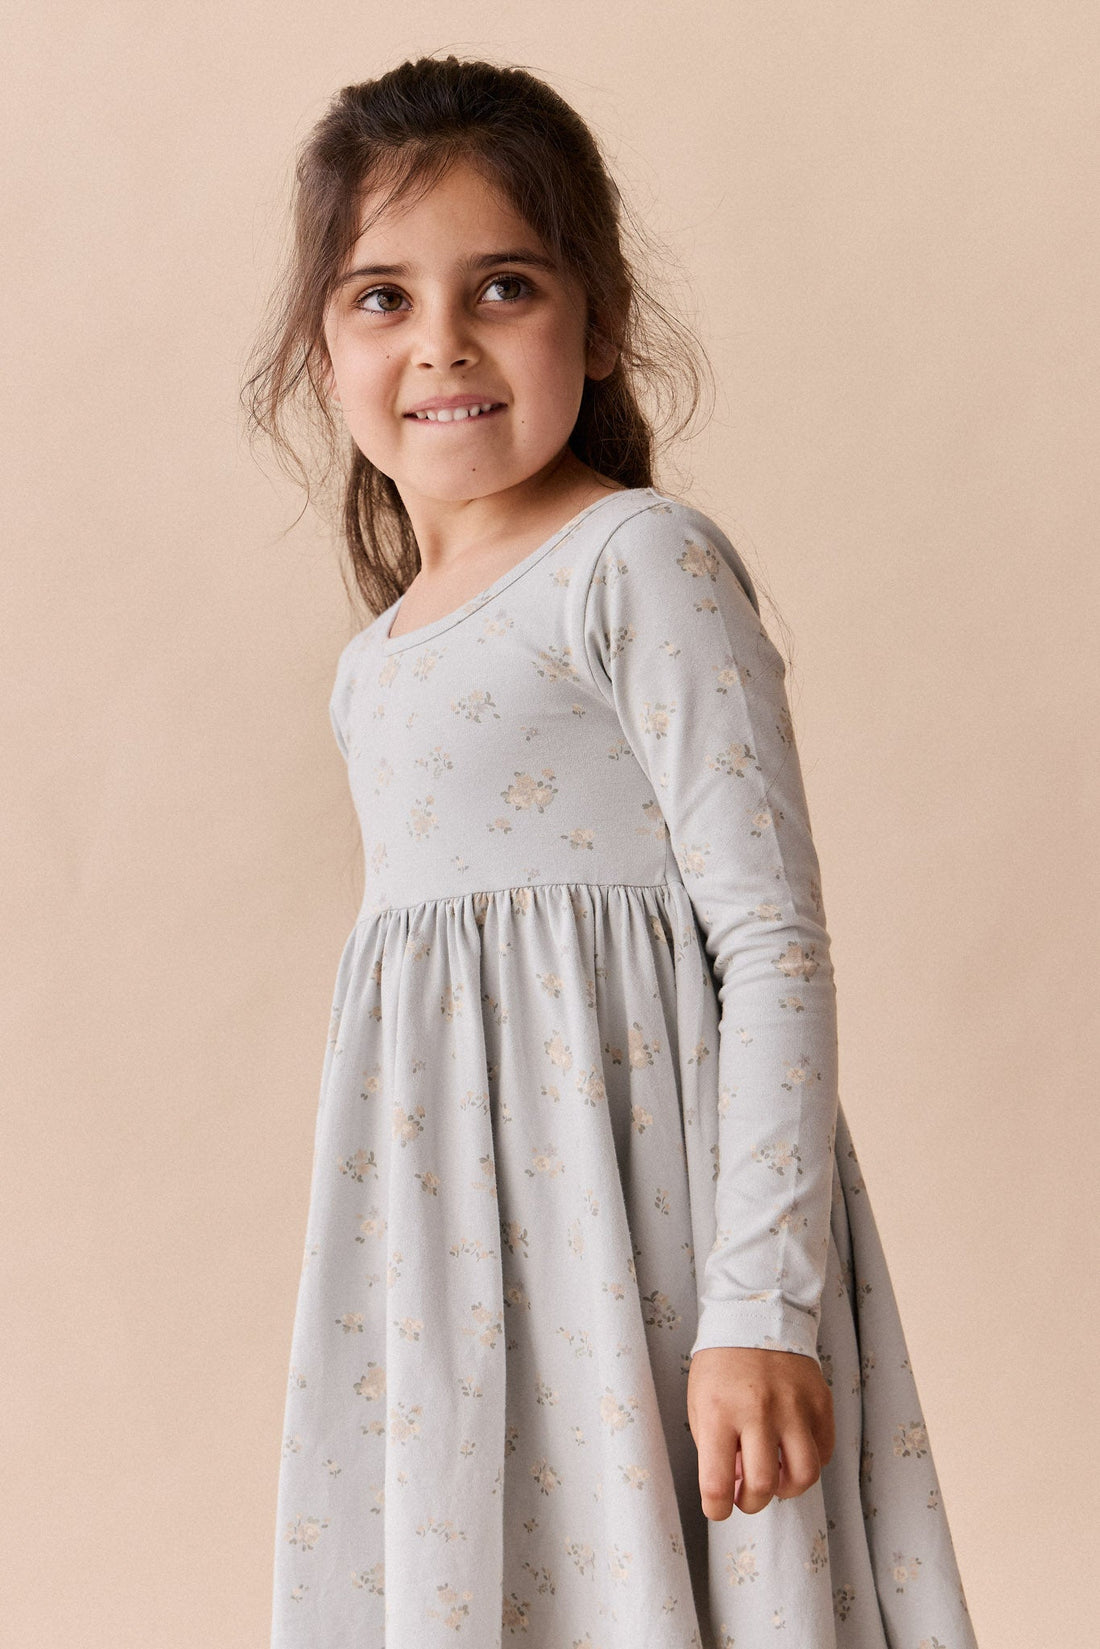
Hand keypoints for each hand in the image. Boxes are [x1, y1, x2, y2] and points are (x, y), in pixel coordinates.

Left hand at [687, 1345, 834, 1518]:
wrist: (754, 1316)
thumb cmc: (721, 1367)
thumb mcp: (700, 1403)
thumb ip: (714, 1448)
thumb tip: (737, 1486)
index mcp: (718, 1411)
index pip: (716, 1483)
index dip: (717, 1509)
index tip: (719, 1509)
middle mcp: (757, 1409)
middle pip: (763, 1485)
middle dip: (751, 1503)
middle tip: (746, 1495)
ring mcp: (793, 1404)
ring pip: (804, 1475)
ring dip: (787, 1490)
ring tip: (775, 1479)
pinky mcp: (820, 1400)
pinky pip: (823, 1452)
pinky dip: (808, 1462)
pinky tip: (792, 1450)